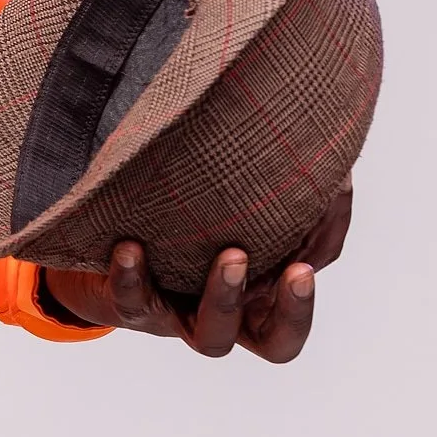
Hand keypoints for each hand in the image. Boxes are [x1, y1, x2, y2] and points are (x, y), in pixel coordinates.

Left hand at [40, 179, 353, 362]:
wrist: (100, 250)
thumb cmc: (175, 216)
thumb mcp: (215, 193)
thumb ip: (249, 166)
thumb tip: (289, 95)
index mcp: (261, 285)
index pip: (312, 264)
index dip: (330, 229)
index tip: (337, 183)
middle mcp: (230, 313)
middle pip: (280, 341)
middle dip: (294, 308)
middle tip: (298, 270)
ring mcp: (180, 317)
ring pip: (215, 335)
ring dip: (226, 294)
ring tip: (232, 255)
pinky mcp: (131, 308)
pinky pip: (133, 301)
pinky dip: (133, 274)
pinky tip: (130, 245)